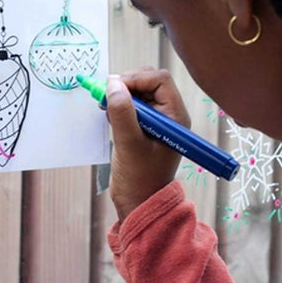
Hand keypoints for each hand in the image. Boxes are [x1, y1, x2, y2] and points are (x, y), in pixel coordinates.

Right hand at [106, 68, 189, 222]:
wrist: (138, 203)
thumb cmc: (140, 179)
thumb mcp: (129, 144)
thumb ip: (122, 113)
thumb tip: (113, 84)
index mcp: (175, 117)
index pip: (159, 80)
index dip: (136, 79)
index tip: (113, 88)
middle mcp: (169, 115)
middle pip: (149, 82)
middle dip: (126, 85)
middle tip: (105, 96)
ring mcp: (156, 121)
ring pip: (138, 93)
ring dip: (120, 96)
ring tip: (106, 110)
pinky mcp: (143, 128)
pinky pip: (132, 106)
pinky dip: (118, 107)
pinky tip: (109, 119)